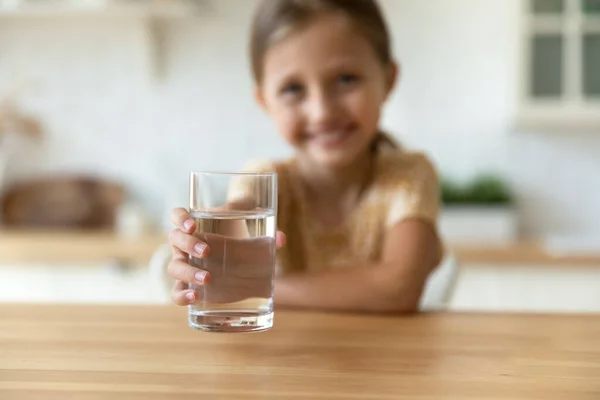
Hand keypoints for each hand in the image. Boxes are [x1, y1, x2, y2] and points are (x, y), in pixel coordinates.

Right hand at [167, 207, 285, 305]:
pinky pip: (176, 292)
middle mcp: (184, 245)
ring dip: (188, 272)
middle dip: (188, 244)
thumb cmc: (239, 236)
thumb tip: (280, 239)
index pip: (177, 216)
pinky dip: (181, 295)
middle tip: (207, 252)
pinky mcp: (190, 285)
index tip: (193, 225)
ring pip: (174, 267)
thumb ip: (265, 228)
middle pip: (175, 239)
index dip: (180, 218)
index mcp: (195, 225)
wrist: (239, 258)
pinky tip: (194, 297)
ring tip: (208, 279)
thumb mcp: (252, 227)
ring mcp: (185, 265)